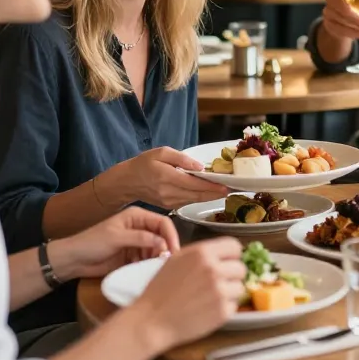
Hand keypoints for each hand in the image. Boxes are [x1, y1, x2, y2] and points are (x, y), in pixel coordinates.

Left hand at [49, 206, 179, 279]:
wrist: (74, 260)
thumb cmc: (92, 243)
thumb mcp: (117, 238)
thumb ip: (141, 238)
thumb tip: (163, 243)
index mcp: (137, 216)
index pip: (162, 222)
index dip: (171, 235)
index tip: (175, 250)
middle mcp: (140, 227)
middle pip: (162, 235)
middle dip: (166, 247)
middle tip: (169, 263)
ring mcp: (137, 242)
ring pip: (157, 249)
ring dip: (159, 257)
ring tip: (160, 268)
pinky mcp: (133, 256)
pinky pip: (148, 259)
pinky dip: (151, 264)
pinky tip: (150, 271)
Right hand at [100, 146, 228, 209]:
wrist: (127, 182)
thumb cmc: (144, 164)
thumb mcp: (162, 152)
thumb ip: (182, 158)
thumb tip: (200, 166)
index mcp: (167, 177)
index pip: (194, 184)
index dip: (212, 185)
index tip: (227, 185)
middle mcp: (168, 192)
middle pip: (197, 195)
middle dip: (216, 193)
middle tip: (232, 189)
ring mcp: (168, 202)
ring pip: (195, 201)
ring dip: (210, 197)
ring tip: (224, 191)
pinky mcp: (169, 206)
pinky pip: (188, 203)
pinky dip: (200, 198)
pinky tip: (209, 193)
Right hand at [133, 237, 246, 351]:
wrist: (152, 321)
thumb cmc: (160, 290)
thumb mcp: (177, 260)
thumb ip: (202, 255)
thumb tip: (223, 255)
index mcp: (202, 253)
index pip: (235, 246)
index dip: (231, 256)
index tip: (227, 263)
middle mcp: (214, 269)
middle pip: (241, 268)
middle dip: (231, 275)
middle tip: (217, 283)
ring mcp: (220, 291)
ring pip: (239, 287)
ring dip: (229, 292)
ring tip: (211, 298)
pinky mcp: (223, 311)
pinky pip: (234, 305)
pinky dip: (225, 308)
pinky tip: (208, 309)